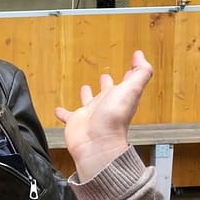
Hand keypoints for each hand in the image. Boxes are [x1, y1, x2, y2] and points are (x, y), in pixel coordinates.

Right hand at [54, 51, 152, 180]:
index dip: (131, 73)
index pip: (128, 83)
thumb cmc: (114, 118)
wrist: (96, 143)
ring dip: (87, 95)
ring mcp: (90, 114)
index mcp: (120, 97)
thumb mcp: (131, 90)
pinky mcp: (75, 122)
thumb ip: (140, 72)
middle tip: (105, 76)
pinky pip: (68, 115)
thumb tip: (141, 56)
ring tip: (84, 87)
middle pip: (108, 92)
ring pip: (88, 102)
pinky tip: (57, 110)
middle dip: (107, 83)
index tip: (133, 63)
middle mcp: (106, 105)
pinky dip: (62, 112)